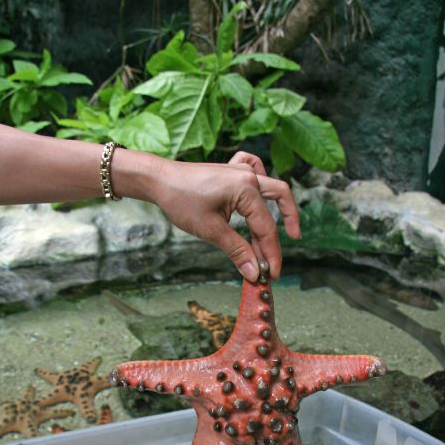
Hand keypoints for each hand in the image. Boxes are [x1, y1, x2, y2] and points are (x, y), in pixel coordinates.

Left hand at [149, 151, 300, 281]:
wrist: (159, 180)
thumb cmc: (180, 201)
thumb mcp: (211, 230)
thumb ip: (237, 251)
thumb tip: (253, 272)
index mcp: (246, 189)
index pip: (266, 228)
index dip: (271, 254)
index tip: (271, 275)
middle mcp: (249, 176)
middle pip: (273, 210)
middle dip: (275, 239)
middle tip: (274, 264)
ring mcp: (241, 171)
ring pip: (272, 190)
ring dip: (279, 211)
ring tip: (286, 233)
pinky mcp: (232, 171)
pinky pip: (256, 170)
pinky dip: (263, 183)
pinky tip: (261, 198)